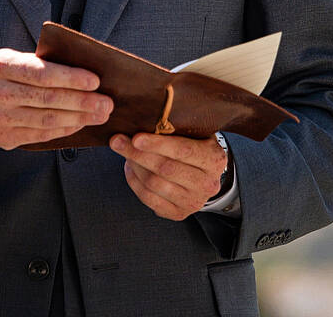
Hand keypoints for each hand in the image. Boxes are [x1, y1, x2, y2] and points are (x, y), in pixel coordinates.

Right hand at [0, 48, 111, 149]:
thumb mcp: (8, 58)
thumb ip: (38, 64)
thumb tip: (81, 71)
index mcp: (0, 66)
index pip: (41, 73)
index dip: (70, 78)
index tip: (96, 80)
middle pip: (48, 100)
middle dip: (82, 102)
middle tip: (107, 103)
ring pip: (46, 121)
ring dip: (79, 119)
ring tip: (100, 115)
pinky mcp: (2, 139)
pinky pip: (40, 135)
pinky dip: (63, 130)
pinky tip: (80, 124)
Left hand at [110, 132, 227, 220]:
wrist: (206, 175)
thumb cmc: (197, 147)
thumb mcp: (197, 134)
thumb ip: (178, 129)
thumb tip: (145, 119)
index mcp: (214, 159)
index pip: (183, 151)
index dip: (158, 144)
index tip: (136, 137)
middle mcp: (207, 183)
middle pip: (165, 169)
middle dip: (137, 154)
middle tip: (118, 141)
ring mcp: (193, 201)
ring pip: (154, 184)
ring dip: (134, 166)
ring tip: (125, 152)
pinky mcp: (179, 213)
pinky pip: (149, 199)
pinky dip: (134, 182)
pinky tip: (130, 168)